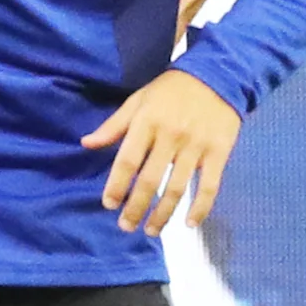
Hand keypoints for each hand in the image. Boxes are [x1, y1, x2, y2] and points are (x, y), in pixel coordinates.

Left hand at [84, 68, 243, 233]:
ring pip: (178, 188)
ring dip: (163, 214)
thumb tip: (86, 143)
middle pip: (150, 180)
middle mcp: (171, 136)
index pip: (127, 161)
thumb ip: (114, 126)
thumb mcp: (138, 101)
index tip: (109, 205)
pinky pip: (210, 186)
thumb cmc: (171, 90)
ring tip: (151, 230)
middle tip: (126, 226)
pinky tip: (189, 223)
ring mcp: (196, 146)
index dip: (116, 185)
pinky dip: (200, 208)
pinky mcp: (219, 152)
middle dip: (136, 208)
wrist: (218, 75)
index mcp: (147, 122)